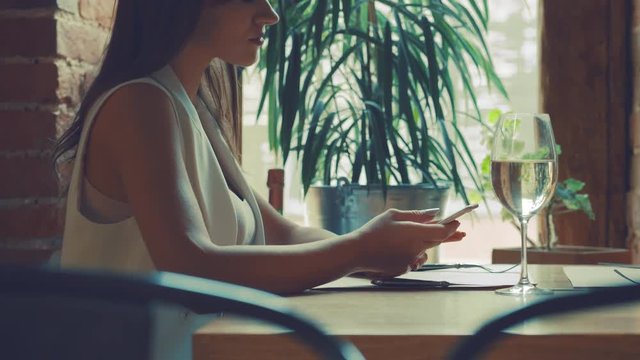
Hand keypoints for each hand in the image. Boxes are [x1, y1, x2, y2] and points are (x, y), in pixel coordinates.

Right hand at [349, 208, 465, 277]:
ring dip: (426, 243)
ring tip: (411, 237)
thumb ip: (416, 215)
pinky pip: (414, 258)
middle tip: (462, 234)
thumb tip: (434, 214)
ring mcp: (411, 259)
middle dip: (450, 236)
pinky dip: (411, 252)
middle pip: (439, 241)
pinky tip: (396, 248)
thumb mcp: (394, 215)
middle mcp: (417, 247)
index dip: (452, 227)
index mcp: (415, 232)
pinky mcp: (404, 268)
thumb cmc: (374, 230)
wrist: (358, 252)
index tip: (457, 222)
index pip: (442, 230)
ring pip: (426, 250)